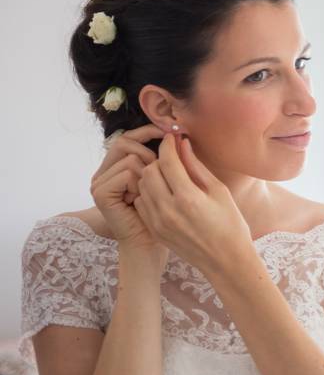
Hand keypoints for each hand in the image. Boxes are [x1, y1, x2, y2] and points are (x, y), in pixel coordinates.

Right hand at [90, 125, 167, 262]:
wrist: (150, 243)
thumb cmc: (161, 214)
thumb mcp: (162, 179)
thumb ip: (161, 157)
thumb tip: (175, 132)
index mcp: (114, 167)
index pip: (127, 138)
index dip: (147, 131)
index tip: (169, 131)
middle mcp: (102, 172)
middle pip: (125, 142)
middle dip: (148, 155)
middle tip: (158, 176)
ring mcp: (98, 182)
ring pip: (131, 158)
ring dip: (147, 174)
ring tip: (147, 194)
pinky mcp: (100, 192)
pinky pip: (127, 173)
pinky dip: (140, 184)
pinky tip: (140, 199)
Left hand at [134, 134, 251, 274]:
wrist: (225, 261)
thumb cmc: (230, 225)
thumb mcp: (219, 192)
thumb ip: (197, 167)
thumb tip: (183, 145)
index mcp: (188, 198)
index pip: (167, 161)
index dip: (168, 144)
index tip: (172, 136)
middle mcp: (168, 209)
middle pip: (150, 171)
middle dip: (159, 160)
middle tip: (173, 159)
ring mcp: (158, 221)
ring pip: (142, 185)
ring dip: (153, 175)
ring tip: (170, 176)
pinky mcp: (155, 229)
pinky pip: (142, 202)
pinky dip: (149, 192)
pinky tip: (165, 193)